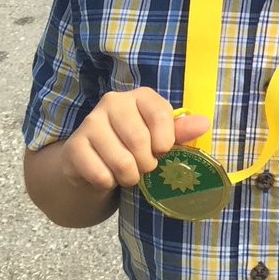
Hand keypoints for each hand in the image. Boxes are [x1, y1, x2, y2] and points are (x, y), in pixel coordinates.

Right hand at [58, 88, 209, 193]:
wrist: (94, 161)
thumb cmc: (136, 146)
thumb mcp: (161, 136)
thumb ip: (181, 131)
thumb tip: (204, 124)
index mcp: (140, 96)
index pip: (161, 115)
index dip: (166, 141)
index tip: (163, 151)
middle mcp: (113, 102)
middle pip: (140, 141)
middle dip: (147, 164)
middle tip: (145, 167)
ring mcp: (90, 122)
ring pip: (121, 161)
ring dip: (129, 177)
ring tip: (128, 173)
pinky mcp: (74, 146)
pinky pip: (100, 174)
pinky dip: (109, 183)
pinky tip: (107, 175)